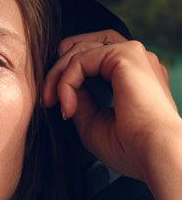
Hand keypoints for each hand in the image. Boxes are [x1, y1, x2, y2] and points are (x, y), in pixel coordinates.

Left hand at [42, 31, 181, 199]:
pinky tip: (67, 105)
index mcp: (134, 76)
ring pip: (80, 51)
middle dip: (59, 67)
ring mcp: (133, 55)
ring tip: (51, 103)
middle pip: (86, 46)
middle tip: (46, 97)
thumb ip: (80, 99)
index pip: (95, 56)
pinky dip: (66, 82)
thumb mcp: (93, 121)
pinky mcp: (126, 55)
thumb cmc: (129, 146)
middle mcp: (136, 61)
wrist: (154, 153)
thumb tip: (63, 85)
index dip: (67, 72)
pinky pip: (81, 59)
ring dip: (58, 76)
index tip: (50, 101)